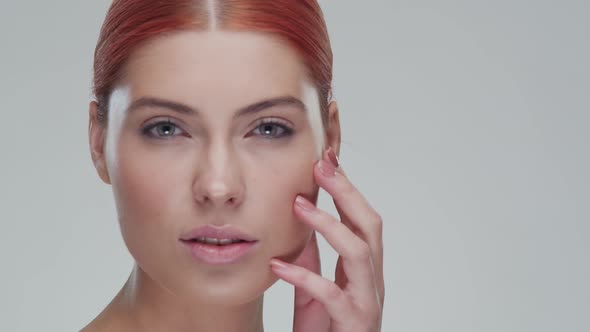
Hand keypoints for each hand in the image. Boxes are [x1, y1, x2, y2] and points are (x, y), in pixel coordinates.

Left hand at [270, 148, 383, 331]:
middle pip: (370, 225)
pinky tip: (279, 266)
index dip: (347, 187)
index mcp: (362, 268)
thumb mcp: (313, 289)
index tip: (327, 158)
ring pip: (360, 253)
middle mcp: (371, 280)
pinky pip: (332, 295)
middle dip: (347, 192)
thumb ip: (311, 258)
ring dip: (329, 224)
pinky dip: (305, 277)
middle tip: (321, 167)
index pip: (362, 218)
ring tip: (299, 206)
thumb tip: (298, 223)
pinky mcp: (353, 323)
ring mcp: (366, 301)